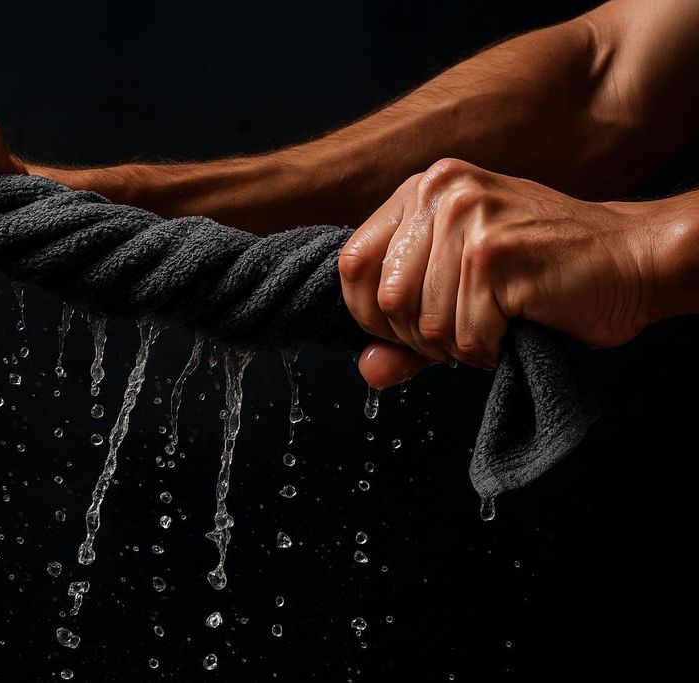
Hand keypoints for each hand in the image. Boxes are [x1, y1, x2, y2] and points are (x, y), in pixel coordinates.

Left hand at [338, 158, 661, 388]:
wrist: (632, 259)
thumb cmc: (543, 272)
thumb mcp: (460, 290)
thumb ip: (404, 332)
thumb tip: (367, 371)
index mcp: (421, 190)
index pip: (352, 265)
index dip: (370, 316)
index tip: (407, 331)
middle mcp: (439, 192)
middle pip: (384, 301)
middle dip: (420, 339)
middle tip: (465, 332)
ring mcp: (467, 217)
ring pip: (422, 323)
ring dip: (459, 347)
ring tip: (495, 326)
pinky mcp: (494, 254)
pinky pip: (465, 336)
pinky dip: (488, 352)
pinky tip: (515, 330)